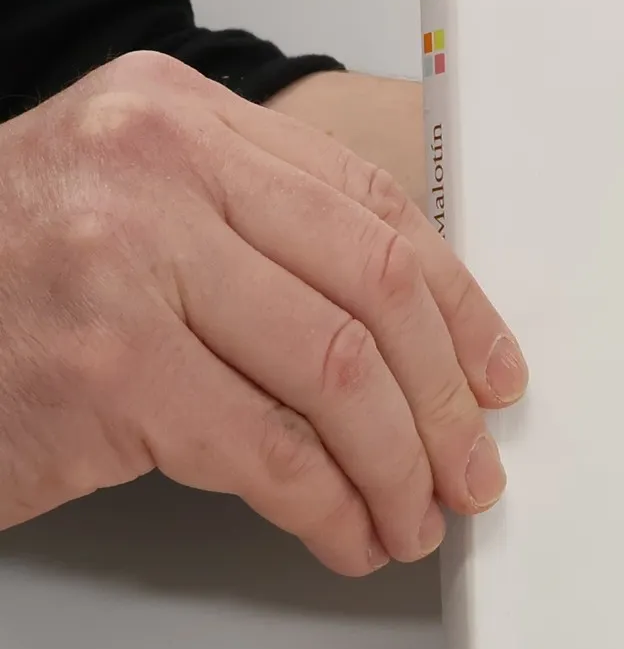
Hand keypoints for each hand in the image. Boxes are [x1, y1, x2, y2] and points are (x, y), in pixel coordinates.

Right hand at [0, 51, 525, 573]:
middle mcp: (157, 168)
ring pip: (336, 375)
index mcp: (179, 114)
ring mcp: (126, 265)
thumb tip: (407, 333)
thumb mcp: (124, 203)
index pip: (373, 206)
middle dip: (444, 398)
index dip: (458, 304)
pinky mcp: (104, 371)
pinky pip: (268, 453)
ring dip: (397, 465)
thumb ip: (251, 231)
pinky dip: (327, 507)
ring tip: (413, 514)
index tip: (492, 370)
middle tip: (470, 464)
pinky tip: (344, 534)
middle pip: (373, 290)